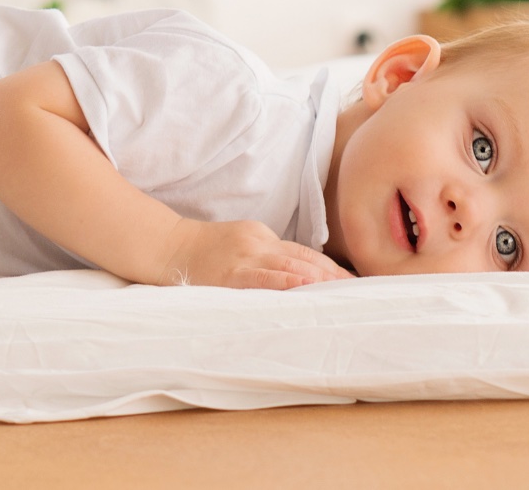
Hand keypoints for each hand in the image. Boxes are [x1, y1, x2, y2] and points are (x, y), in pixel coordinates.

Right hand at [159, 218, 355, 288]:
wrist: (169, 247)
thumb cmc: (206, 251)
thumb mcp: (241, 243)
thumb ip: (267, 256)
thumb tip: (297, 274)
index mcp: (263, 236)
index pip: (307, 252)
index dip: (332, 267)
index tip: (354, 281)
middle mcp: (259, 244)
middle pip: (305, 259)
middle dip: (333, 276)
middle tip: (360, 290)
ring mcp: (245, 257)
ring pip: (290, 267)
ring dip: (317, 281)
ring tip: (341, 293)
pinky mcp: (230, 274)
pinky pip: (262, 279)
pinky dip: (285, 282)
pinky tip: (303, 288)